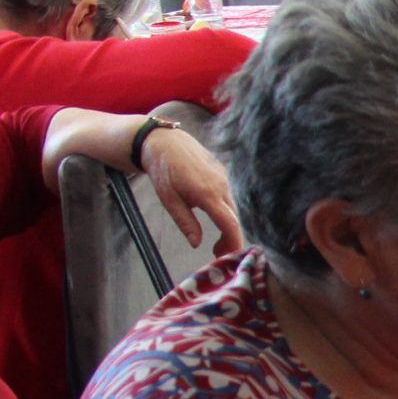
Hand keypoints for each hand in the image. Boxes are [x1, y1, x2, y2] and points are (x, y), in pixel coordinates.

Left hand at [141, 126, 243, 253]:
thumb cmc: (163, 169)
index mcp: (207, 194)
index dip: (235, 242)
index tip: (233, 256)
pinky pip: (229, 198)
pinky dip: (226, 213)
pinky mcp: (223, 175)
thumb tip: (197, 243)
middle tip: (218, 253)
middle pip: (234, 219)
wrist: (164, 141)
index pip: (230, 223)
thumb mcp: (168, 199)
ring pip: (233, 209)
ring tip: (216, 240)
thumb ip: (185, 222)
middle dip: (231, 239)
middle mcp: (221, 186)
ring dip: (228, 226)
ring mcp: (224, 179)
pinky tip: (214, 218)